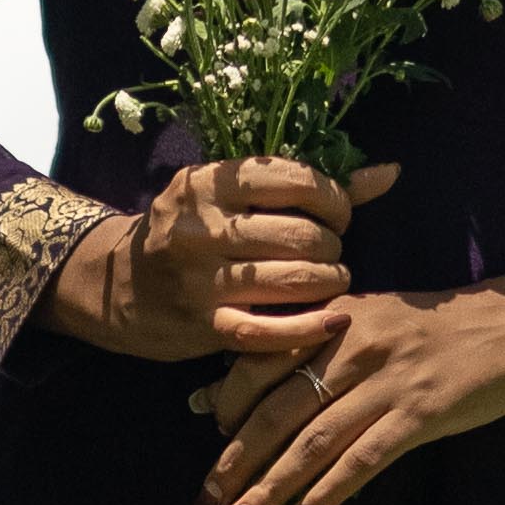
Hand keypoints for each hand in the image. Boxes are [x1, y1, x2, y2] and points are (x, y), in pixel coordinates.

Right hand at [44, 155, 398, 366]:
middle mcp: (200, 228)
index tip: (337, 216)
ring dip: (328, 284)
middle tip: (330, 255)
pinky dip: (309, 329)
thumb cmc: (189, 232)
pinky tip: (333, 321)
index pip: (296, 182)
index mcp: (209, 183)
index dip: (334, 200)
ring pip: (291, 281)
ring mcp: (199, 280)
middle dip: (332, 247)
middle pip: (300, 235)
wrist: (116, 285)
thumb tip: (388, 172)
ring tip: (330, 282)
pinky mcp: (201, 326)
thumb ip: (309, 186)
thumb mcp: (230, 196)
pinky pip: (268, 332)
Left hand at [201, 262, 504, 504]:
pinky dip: (326, 495)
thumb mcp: (362, 325)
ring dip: (270, 490)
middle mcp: (351, 344)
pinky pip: (361, 460)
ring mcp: (387, 379)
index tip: (213, 447)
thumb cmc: (431, 329)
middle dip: (234, 465)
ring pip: (313, 441)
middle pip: (276, 411)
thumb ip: (297, 355)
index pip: (258, 365)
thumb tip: (210, 397)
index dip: (227, 410)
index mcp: (330, 318)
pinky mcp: (421, 412)